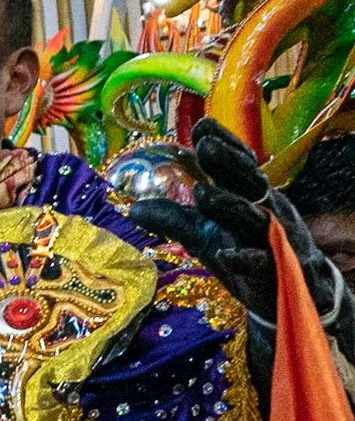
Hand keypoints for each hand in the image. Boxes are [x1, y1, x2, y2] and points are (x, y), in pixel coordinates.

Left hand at [127, 123, 353, 357]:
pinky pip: (260, 262)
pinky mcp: (273, 271)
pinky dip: (244, 257)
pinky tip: (228, 254)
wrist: (287, 294)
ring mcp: (272, 241)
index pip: (238, 166)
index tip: (202, 126)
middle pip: (248, 184)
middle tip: (205, 146)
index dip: (224, 145)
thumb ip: (174, 220)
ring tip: (204, 193)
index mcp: (250, 198)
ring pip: (253, 218)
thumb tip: (134, 208)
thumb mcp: (204, 236)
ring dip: (229, 205)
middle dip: (228, 164)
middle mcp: (265, 212)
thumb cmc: (244, 254)